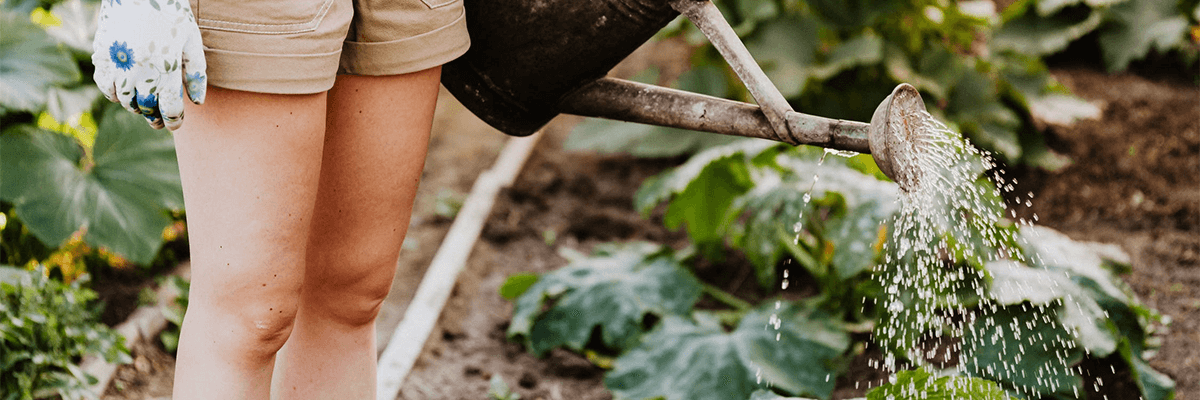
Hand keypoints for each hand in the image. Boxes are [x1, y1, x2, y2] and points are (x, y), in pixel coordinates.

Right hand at [92, 0, 205, 130]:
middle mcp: (140, 69)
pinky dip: (114, 94)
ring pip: (125, 100)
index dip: (173, 120)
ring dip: (136, 107)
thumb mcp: (191, 41)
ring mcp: (119, 63)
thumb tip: (197, 102)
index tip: (175, 124)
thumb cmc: (171, 14)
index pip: (169, 107)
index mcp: (166, 67)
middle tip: (159, 121)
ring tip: (144, 106)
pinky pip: (105, 86)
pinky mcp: (102, 55)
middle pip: (146, 107)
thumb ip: (196, 72)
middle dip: (154, 118)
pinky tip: (125, 92)